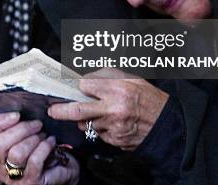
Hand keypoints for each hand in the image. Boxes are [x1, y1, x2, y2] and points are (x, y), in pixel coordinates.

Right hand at [0, 112, 79, 184]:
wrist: (61, 172)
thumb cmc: (39, 153)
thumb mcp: (22, 138)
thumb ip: (13, 126)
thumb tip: (10, 107)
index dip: (0, 122)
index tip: (16, 114)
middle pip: (0, 144)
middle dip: (21, 129)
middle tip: (36, 124)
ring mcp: (13, 178)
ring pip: (16, 153)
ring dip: (33, 139)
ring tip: (43, 135)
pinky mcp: (30, 183)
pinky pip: (34, 160)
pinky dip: (44, 147)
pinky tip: (50, 142)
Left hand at [48, 69, 167, 150]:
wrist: (165, 123)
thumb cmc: (147, 97)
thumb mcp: (130, 78)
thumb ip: (106, 76)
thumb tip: (86, 78)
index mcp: (116, 89)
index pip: (84, 86)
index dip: (80, 86)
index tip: (78, 87)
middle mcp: (112, 109)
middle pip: (77, 110)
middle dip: (60, 110)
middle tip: (52, 110)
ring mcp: (112, 127)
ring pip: (87, 124)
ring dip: (87, 119)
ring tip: (99, 112)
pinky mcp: (114, 140)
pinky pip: (99, 134)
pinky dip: (101, 128)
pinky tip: (112, 122)